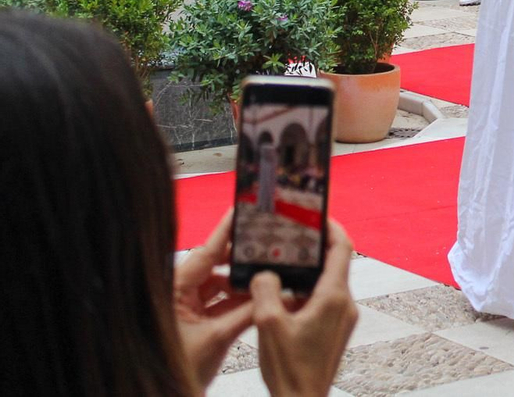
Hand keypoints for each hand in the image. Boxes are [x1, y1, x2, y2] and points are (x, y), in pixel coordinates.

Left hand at [174, 210, 254, 388]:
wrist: (163, 395)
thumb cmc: (175, 368)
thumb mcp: (217, 338)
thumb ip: (248, 312)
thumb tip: (273, 292)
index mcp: (174, 291)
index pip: (205, 253)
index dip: (226, 231)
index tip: (243, 211)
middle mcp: (179, 295)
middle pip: (215, 267)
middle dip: (241, 259)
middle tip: (266, 244)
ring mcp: (187, 310)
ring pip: (220, 287)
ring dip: (242, 284)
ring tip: (268, 274)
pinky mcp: (195, 324)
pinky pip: (221, 305)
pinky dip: (239, 302)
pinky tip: (259, 299)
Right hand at [250, 220, 358, 396]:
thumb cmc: (290, 369)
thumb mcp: (268, 325)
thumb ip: (265, 291)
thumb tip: (265, 273)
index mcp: (333, 297)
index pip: (342, 248)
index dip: (331, 227)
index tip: (316, 215)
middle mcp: (344, 304)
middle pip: (336, 263)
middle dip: (315, 247)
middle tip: (292, 236)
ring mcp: (342, 318)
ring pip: (329, 282)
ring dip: (309, 271)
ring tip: (283, 263)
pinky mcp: (335, 331)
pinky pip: (325, 300)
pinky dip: (308, 290)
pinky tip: (283, 296)